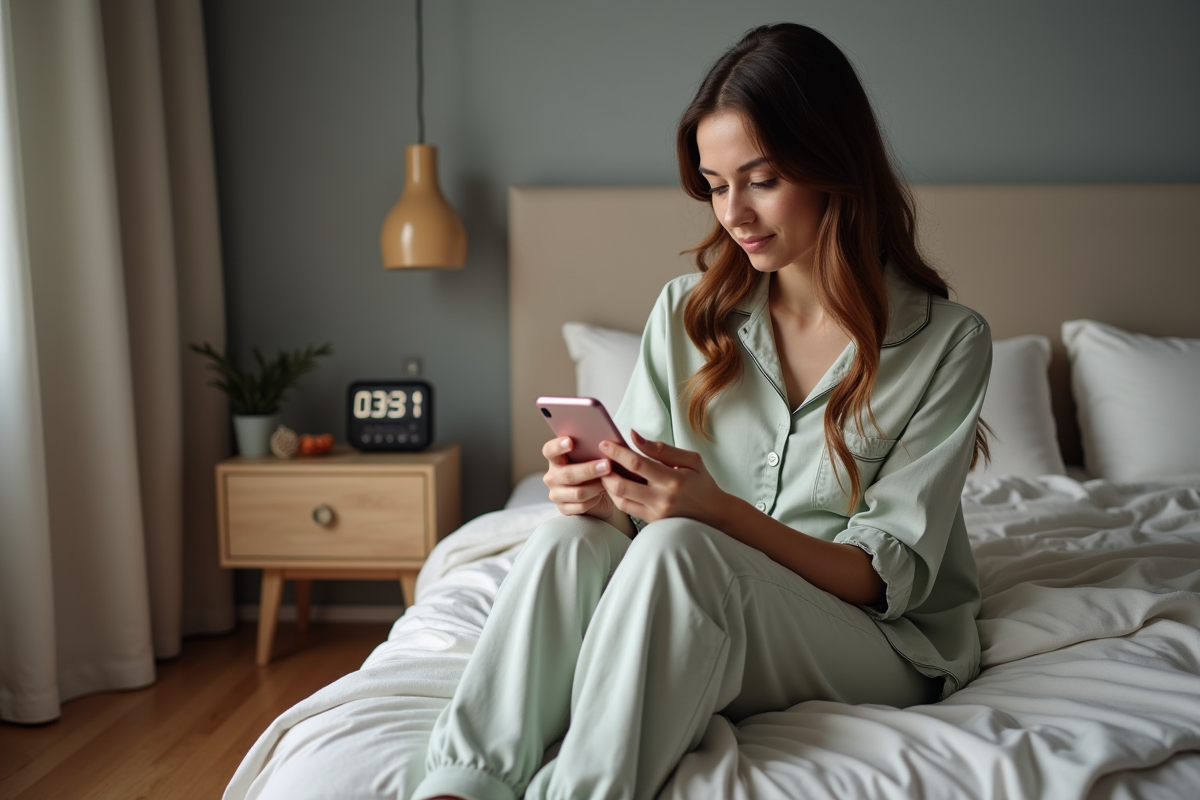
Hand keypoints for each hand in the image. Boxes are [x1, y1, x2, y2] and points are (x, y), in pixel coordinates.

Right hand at [541, 436, 619, 520]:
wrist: (597, 495)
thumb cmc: (594, 471)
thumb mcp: (591, 459)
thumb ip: (591, 451)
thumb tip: (605, 444)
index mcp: (555, 460)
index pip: (549, 450)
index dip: (558, 446)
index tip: (571, 441)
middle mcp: (552, 477)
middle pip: (568, 474)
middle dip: (589, 470)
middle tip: (607, 465)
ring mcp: (556, 494)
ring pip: (577, 493)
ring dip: (596, 487)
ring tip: (611, 481)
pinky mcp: (564, 509)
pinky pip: (581, 506)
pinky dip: (595, 500)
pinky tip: (603, 494)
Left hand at [598, 430, 727, 525]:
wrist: (713, 513)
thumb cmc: (701, 482)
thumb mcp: (690, 459)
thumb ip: (661, 449)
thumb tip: (634, 436)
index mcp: (673, 480)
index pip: (638, 464)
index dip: (618, 452)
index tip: (605, 442)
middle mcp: (662, 499)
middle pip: (622, 485)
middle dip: (605, 470)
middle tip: (598, 457)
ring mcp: (655, 513)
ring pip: (619, 499)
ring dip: (607, 484)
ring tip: (604, 470)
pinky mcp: (652, 521)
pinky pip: (626, 508)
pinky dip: (616, 495)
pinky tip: (614, 483)